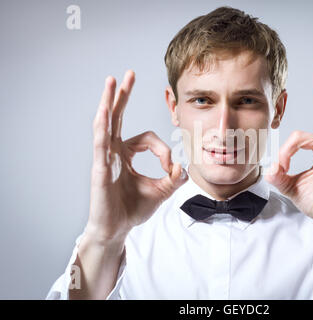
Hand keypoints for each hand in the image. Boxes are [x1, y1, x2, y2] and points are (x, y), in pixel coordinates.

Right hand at [86, 71, 187, 242]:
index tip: (170, 167)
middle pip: (117, 117)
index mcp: (126, 154)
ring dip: (109, 101)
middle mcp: (113, 152)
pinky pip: (100, 142)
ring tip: (111, 81)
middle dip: (122, 95)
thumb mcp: (161, 191)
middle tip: (127, 74)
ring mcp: (104, 158)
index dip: (163, 150)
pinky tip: (105, 109)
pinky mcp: (99, 168)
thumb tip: (185, 168)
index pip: (147, 138)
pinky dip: (103, 125)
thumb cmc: (132, 209)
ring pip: (106, 123)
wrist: (117, 230)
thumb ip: (175, 178)